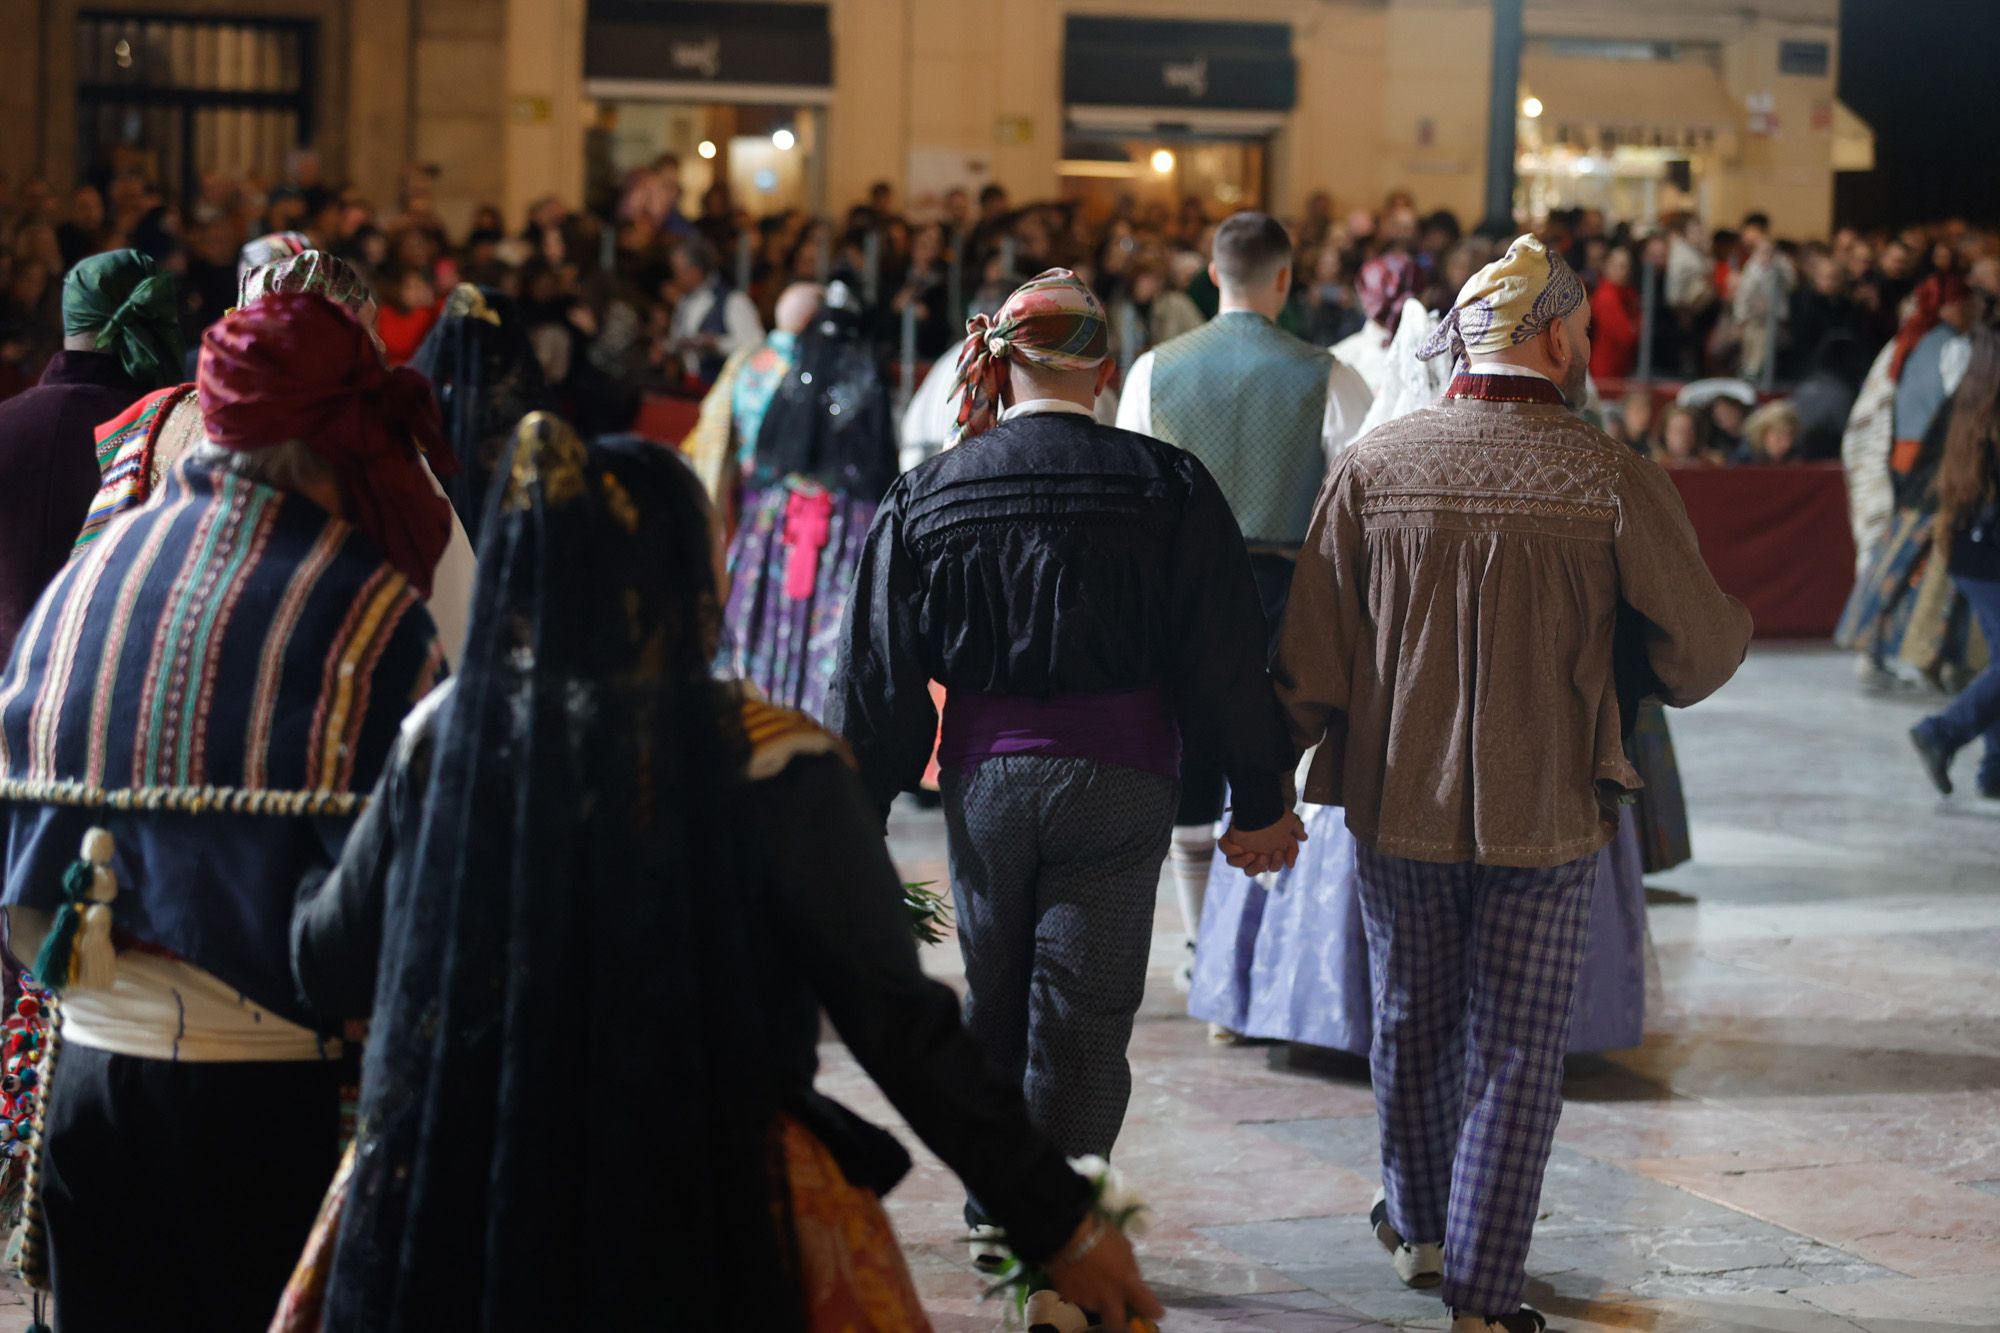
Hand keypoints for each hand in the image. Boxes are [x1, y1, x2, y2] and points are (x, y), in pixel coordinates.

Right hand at [1047, 1217, 1164, 1326]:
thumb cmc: (1101, 1235)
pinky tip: (1076, 1273)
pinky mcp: (1069, 1296)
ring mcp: (1087, 1300)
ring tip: (1090, 1277)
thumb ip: (1130, 1269)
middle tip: (1118, 1314)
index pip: (1150, 1308)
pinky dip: (1080, 1289)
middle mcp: (1108, 1298)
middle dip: (1120, 1325)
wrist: (1066, 1232)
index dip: (1154, 1312)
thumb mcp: (1125, 1248)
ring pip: (1096, 1307)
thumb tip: (1132, 1279)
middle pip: (1117, 1326)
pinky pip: (1078, 1296)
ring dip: (1097, 1297)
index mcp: (1127, 1284)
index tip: (1154, 1311)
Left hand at [1220, 811, 1306, 873]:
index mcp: (1266, 854)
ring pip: (1234, 863)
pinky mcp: (1229, 838)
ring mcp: (1239, 847)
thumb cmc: (1276, 813)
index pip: (1271, 867)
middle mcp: (1251, 853)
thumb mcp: (1289, 826)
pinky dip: (1230, 850)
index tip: (1278, 851)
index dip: (1275, 863)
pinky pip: (1225, 849)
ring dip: (1243, 862)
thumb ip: (1294, 843)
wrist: (1262, 799)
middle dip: (1258, 867)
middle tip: (1264, 856)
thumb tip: (1292, 861)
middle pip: (1251, 871)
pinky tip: (1239, 847)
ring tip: (1251, 854)